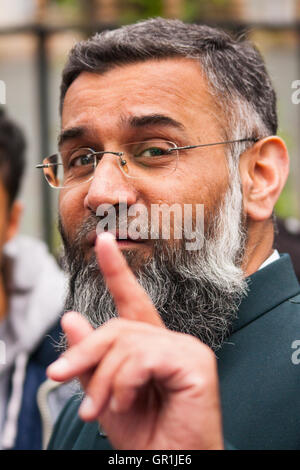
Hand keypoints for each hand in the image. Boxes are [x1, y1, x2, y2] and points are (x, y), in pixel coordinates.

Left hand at [47, 233, 223, 449]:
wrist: (169, 464)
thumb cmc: (144, 435)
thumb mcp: (104, 392)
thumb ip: (90, 357)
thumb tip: (71, 317)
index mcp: (152, 346)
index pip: (132, 299)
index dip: (116, 269)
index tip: (103, 242)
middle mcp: (171, 340)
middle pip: (117, 326)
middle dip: (84, 353)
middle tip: (58, 376)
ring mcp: (186, 348)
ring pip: (126, 342)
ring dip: (102, 379)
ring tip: (98, 409)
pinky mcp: (195, 361)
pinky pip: (143, 357)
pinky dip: (123, 382)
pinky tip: (126, 401)